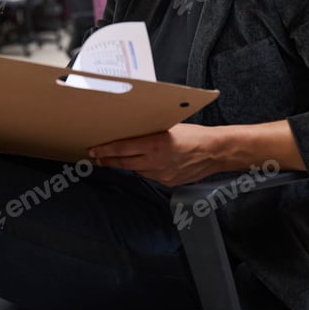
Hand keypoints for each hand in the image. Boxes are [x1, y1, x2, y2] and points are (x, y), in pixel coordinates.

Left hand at [89, 123, 229, 185]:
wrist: (215, 152)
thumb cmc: (195, 135)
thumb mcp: (170, 127)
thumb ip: (150, 133)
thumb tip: (133, 132)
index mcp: (156, 144)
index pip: (123, 148)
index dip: (106, 150)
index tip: (94, 150)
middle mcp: (156, 161)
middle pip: (124, 162)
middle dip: (108, 160)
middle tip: (96, 157)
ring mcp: (162, 174)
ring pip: (136, 170)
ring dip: (125, 164)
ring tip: (114, 160)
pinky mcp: (167, 182)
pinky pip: (149, 176)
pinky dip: (143, 169)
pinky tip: (143, 164)